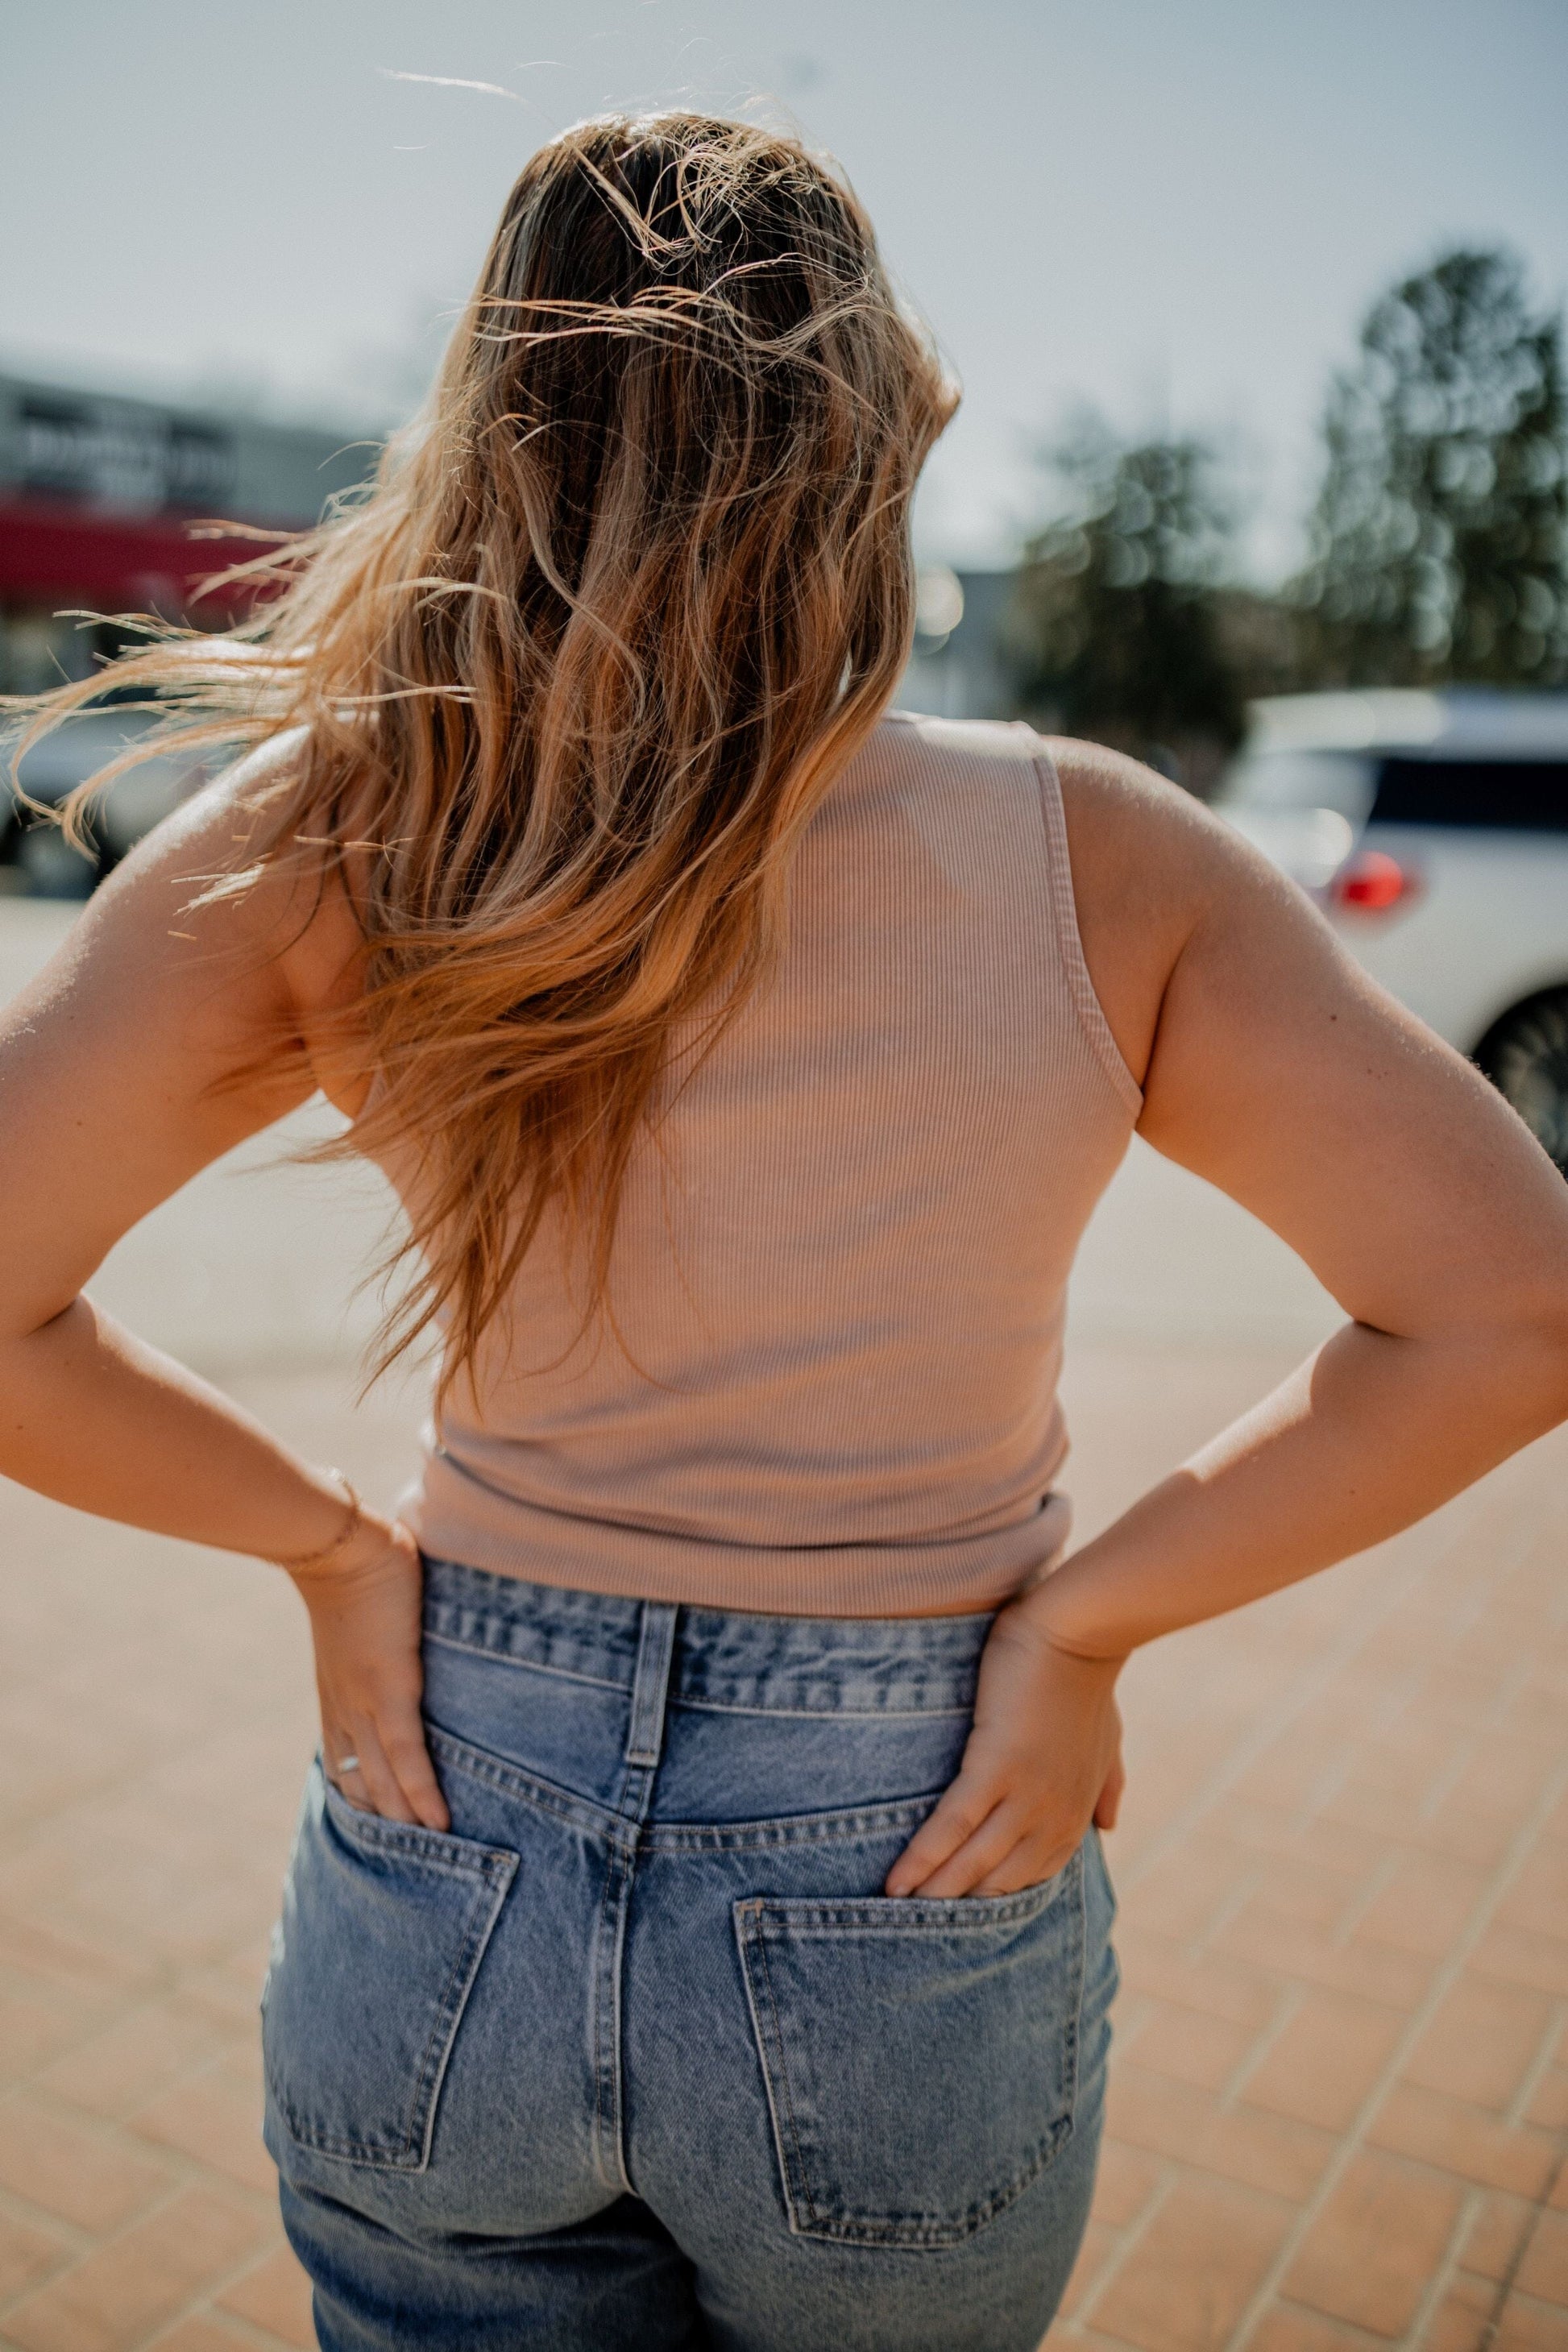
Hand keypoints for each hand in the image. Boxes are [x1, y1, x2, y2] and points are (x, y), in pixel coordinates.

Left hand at [288, 1516, 449, 1830]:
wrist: (337, 1548)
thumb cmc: (355, 1571)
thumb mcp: (360, 1625)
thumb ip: (380, 1643)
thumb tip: (402, 1635)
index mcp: (337, 1702)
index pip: (346, 1771)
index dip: (365, 1808)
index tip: (385, 1838)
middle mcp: (344, 1714)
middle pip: (362, 1791)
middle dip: (387, 1830)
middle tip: (415, 1870)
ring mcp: (364, 1707)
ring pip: (382, 1784)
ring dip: (407, 1824)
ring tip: (437, 1858)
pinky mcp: (390, 1691)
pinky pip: (406, 1756)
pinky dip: (422, 1791)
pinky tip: (440, 1821)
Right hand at [885, 1592, 1123, 1898]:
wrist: (1079, 1634)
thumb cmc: (1088, 1680)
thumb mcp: (1108, 1742)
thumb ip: (1107, 1786)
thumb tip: (1109, 1826)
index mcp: (1075, 1812)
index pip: (1031, 1874)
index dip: (995, 1896)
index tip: (962, 1912)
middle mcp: (1052, 1815)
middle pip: (998, 1880)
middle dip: (959, 1905)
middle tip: (916, 1928)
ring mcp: (1025, 1795)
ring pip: (972, 1861)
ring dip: (933, 1893)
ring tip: (895, 1914)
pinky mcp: (995, 1767)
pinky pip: (952, 1825)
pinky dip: (923, 1857)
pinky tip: (896, 1881)